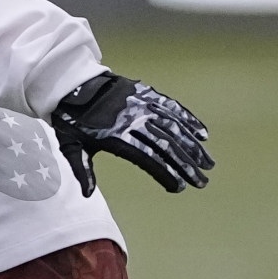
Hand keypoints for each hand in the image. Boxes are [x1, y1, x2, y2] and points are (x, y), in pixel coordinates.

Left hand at [50, 71, 213, 196]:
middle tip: (202, 181)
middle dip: (186, 164)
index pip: (148, 159)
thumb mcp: (69, 146)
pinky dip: (189, 119)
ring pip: (174, 127)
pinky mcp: (147, 94)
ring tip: (208, 162)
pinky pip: (172, 107)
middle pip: (166, 145)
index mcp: (116, 137)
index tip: (180, 187)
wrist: (73, 84)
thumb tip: (86, 194)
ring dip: (193, 145)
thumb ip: (81, 169)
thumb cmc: (72, 120)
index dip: (165, 173)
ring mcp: (143, 106)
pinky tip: (202, 133)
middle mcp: (134, 121)